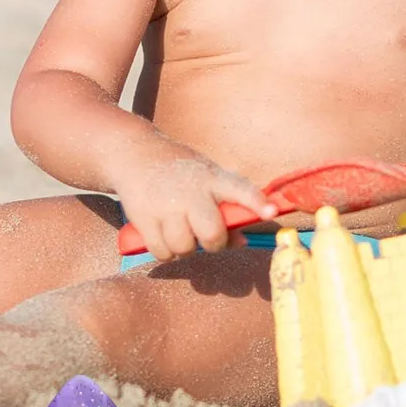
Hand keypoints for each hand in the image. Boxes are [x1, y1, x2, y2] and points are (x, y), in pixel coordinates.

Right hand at [115, 148, 277, 261]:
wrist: (134, 155)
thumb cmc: (179, 172)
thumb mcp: (206, 178)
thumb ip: (226, 207)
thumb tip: (242, 241)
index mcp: (212, 178)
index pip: (240, 189)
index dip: (256, 202)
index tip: (271, 212)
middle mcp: (190, 191)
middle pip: (212, 233)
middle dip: (214, 243)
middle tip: (207, 237)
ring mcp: (166, 206)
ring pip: (185, 248)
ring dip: (185, 248)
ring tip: (180, 232)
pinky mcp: (144, 218)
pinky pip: (162, 252)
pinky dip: (165, 251)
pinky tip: (164, 235)